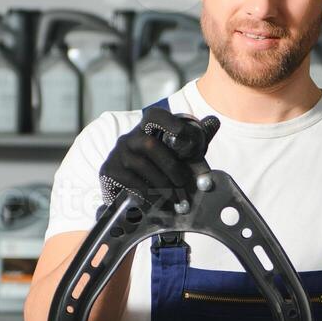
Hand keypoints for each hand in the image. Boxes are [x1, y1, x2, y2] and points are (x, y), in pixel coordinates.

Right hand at [98, 107, 217, 209]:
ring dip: (162, 185)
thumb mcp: (178, 157)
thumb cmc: (159, 173)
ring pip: (141, 166)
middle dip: (170, 166)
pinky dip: (147, 195)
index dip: (168, 123)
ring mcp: (117, 155)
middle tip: (183, 184)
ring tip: (174, 200)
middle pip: (149, 145)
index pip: (154, 117)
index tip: (184, 134)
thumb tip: (213, 121)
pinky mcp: (108, 172)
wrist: (129, 197)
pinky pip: (129, 182)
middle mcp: (129, 138)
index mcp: (147, 130)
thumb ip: (195, 141)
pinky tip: (156, 203)